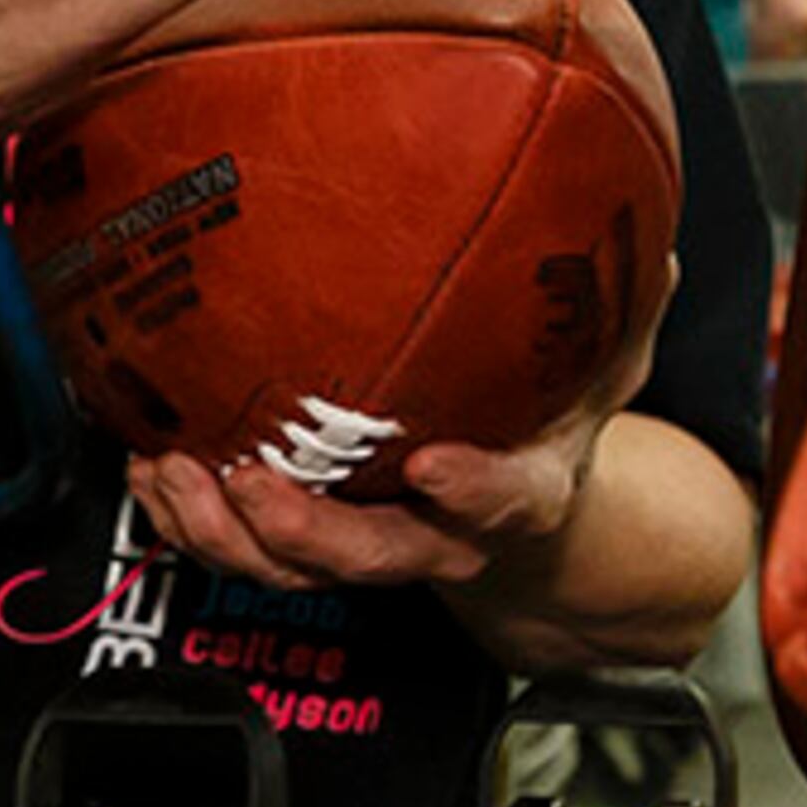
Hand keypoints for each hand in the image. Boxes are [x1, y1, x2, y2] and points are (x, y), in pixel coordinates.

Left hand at [127, 290, 668, 596]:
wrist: (513, 512)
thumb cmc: (551, 426)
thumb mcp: (607, 366)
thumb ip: (628, 311)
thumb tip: (655, 240)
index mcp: (518, 494)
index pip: (505, 503)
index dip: (472, 491)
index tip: (435, 462)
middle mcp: (438, 535)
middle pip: (371, 555)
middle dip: (304, 532)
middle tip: (253, 480)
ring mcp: (368, 545)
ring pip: (291, 565)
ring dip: (224, 532)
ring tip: (173, 473)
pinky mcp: (311, 541)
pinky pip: (246, 548)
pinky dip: (191, 518)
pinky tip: (151, 462)